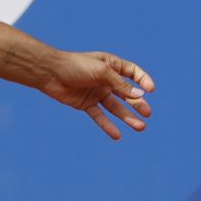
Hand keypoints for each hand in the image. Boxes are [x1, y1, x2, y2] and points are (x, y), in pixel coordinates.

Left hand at [39, 51, 153, 139]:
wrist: (50, 73)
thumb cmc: (76, 66)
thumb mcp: (102, 71)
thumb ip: (120, 84)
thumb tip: (139, 96)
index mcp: (111, 65)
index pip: (132, 72)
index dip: (142, 80)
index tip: (150, 90)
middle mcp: (105, 79)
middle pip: (126, 93)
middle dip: (138, 103)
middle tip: (147, 113)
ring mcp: (96, 92)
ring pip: (115, 107)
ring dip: (127, 117)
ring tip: (140, 127)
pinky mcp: (86, 104)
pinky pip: (99, 116)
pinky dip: (107, 125)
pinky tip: (117, 135)